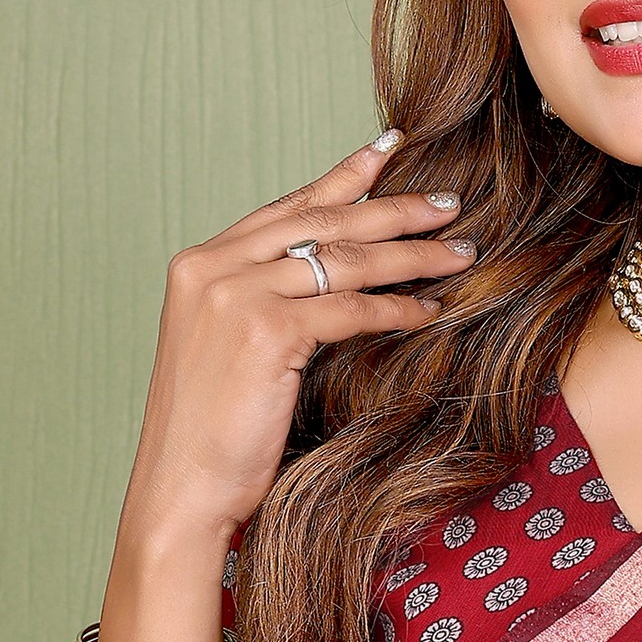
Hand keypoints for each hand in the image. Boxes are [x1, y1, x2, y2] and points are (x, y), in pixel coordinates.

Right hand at [116, 133, 477, 558]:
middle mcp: (213, 268)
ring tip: (459, 253)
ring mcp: (236, 295)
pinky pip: (349, 308)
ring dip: (410, 255)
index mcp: (199, 264)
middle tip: (449, 203)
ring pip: (343, 260)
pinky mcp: (265, 332)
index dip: (342, 179)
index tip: (388, 152)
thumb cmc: (209, 435)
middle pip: (321, 222)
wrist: (181, 489)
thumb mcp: (228, 351)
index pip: (286, 208)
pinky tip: (430, 311)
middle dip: (393, 208)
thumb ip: (261, 304)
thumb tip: (323, 280)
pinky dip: (395, 308)